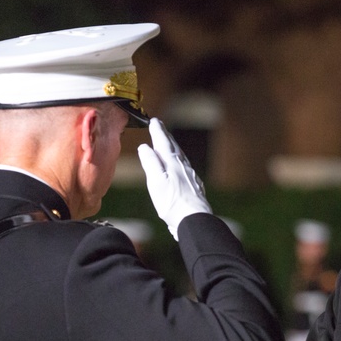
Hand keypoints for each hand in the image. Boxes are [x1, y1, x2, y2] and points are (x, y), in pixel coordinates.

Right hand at [137, 117, 211, 239]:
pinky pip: (186, 168)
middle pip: (174, 147)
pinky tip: (180, 167)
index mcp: (172, 163)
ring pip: (181, 157)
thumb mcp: (156, 181)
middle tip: (161, 126)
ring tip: (170, 143)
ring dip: (174, 147)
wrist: (194, 219)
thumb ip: (150, 162)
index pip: (163, 142)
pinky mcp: (194, 187)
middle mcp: (183, 167)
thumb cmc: (172, 202)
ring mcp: (190, 176)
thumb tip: (145, 147)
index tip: (154, 121)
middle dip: (166, 136)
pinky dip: (180, 162)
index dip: (158, 131)